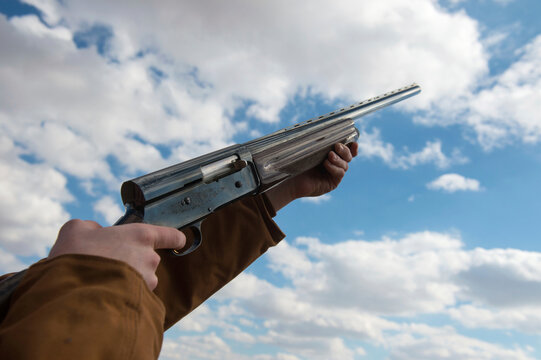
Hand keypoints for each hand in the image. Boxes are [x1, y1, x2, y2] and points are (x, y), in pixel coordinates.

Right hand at [49, 220, 185, 289]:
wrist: (74, 296)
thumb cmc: (77, 258)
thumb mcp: (76, 231)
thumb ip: (90, 227)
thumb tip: (94, 231)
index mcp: (141, 236)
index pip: (171, 235)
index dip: (174, 238)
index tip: (177, 241)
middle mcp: (150, 259)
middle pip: (148, 259)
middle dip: (132, 262)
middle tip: (107, 265)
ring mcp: (147, 283)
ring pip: (141, 280)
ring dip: (127, 281)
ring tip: (101, 282)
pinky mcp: (141, 303)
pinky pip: (134, 297)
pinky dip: (122, 296)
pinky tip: (103, 296)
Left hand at [266, 142, 357, 210]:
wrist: (290, 179)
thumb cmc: (297, 163)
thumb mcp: (309, 149)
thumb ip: (319, 141)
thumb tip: (327, 126)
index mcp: (331, 155)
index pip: (347, 150)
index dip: (352, 146)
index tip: (353, 142)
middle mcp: (335, 165)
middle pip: (348, 156)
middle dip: (345, 150)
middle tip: (336, 146)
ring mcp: (334, 175)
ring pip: (345, 165)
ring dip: (338, 159)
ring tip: (329, 155)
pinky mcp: (332, 183)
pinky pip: (339, 173)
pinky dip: (334, 168)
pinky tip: (326, 164)